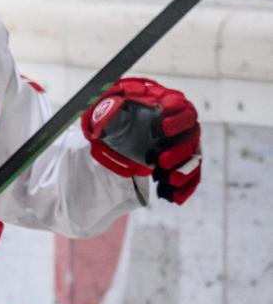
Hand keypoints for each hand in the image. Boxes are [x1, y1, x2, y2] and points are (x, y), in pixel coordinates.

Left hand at [81, 77, 199, 203]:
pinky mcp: (183, 163)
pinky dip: (184, 189)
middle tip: (162, 161)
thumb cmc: (122, 115)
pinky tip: (173, 198)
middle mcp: (182, 125)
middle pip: (191, 137)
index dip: (177, 118)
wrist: (123, 131)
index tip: (164, 128)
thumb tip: (109, 112)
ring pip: (194, 160)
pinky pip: (190, 177)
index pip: (181, 107)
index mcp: (168, 106)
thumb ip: (111, 110)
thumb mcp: (113, 109)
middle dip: (180, 151)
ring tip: (169, 181)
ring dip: (185, 172)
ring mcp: (185, 145)